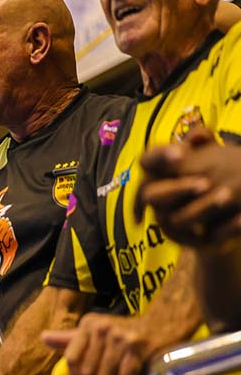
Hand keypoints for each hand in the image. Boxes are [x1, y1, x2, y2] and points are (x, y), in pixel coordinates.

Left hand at [42, 312, 150, 374]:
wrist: (164, 322)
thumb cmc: (126, 332)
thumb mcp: (97, 331)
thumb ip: (71, 339)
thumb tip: (43, 338)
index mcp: (88, 325)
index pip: (73, 358)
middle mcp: (100, 328)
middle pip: (90, 371)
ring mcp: (119, 337)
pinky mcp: (138, 346)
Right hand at [135, 129, 240, 247]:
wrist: (227, 204)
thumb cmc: (213, 173)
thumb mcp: (207, 154)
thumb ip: (201, 144)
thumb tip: (200, 135)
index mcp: (156, 173)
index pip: (147, 161)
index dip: (160, 158)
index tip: (181, 153)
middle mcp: (155, 198)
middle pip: (151, 195)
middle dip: (177, 189)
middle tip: (205, 182)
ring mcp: (168, 220)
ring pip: (176, 220)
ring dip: (203, 208)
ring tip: (228, 195)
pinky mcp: (188, 240)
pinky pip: (202, 240)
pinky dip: (225, 229)